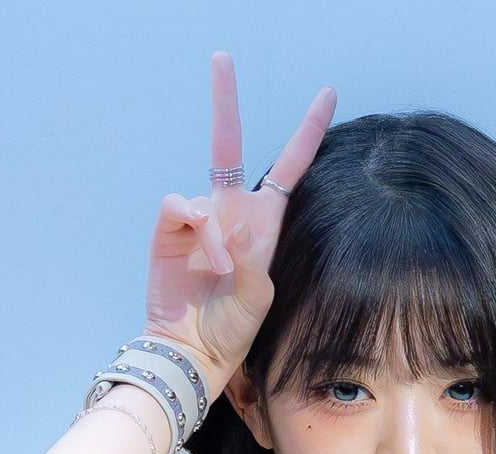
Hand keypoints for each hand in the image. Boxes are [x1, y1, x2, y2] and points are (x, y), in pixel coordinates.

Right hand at [142, 50, 336, 394]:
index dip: (307, 133)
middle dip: (224, 102)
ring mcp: (197, 221)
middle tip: (222, 58)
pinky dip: (194, 230)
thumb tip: (230, 224)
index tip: (328, 95)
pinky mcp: (168, 230)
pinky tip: (201, 258)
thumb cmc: (232, 331)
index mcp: (262, 225)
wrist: (193, 354)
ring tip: (218, 273)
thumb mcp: (257, 299)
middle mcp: (229, 214)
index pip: (289, 169)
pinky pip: (180, 206)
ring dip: (215, 235)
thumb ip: (251, 261)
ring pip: (205, 195)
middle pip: (228, 146)